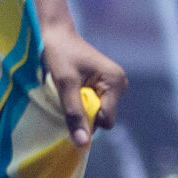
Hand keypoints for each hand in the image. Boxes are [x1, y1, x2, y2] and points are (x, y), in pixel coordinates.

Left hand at [43, 22, 127, 147]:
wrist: (57, 34)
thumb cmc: (60, 54)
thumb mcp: (65, 85)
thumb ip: (75, 114)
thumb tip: (83, 143)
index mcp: (115, 82)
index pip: (105, 120)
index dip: (86, 119)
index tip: (70, 104)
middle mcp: (120, 84)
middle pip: (103, 117)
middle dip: (85, 112)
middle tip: (69, 93)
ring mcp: (114, 85)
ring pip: (98, 112)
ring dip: (82, 107)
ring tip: (71, 89)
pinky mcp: (106, 85)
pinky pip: (96, 105)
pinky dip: (82, 101)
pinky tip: (74, 87)